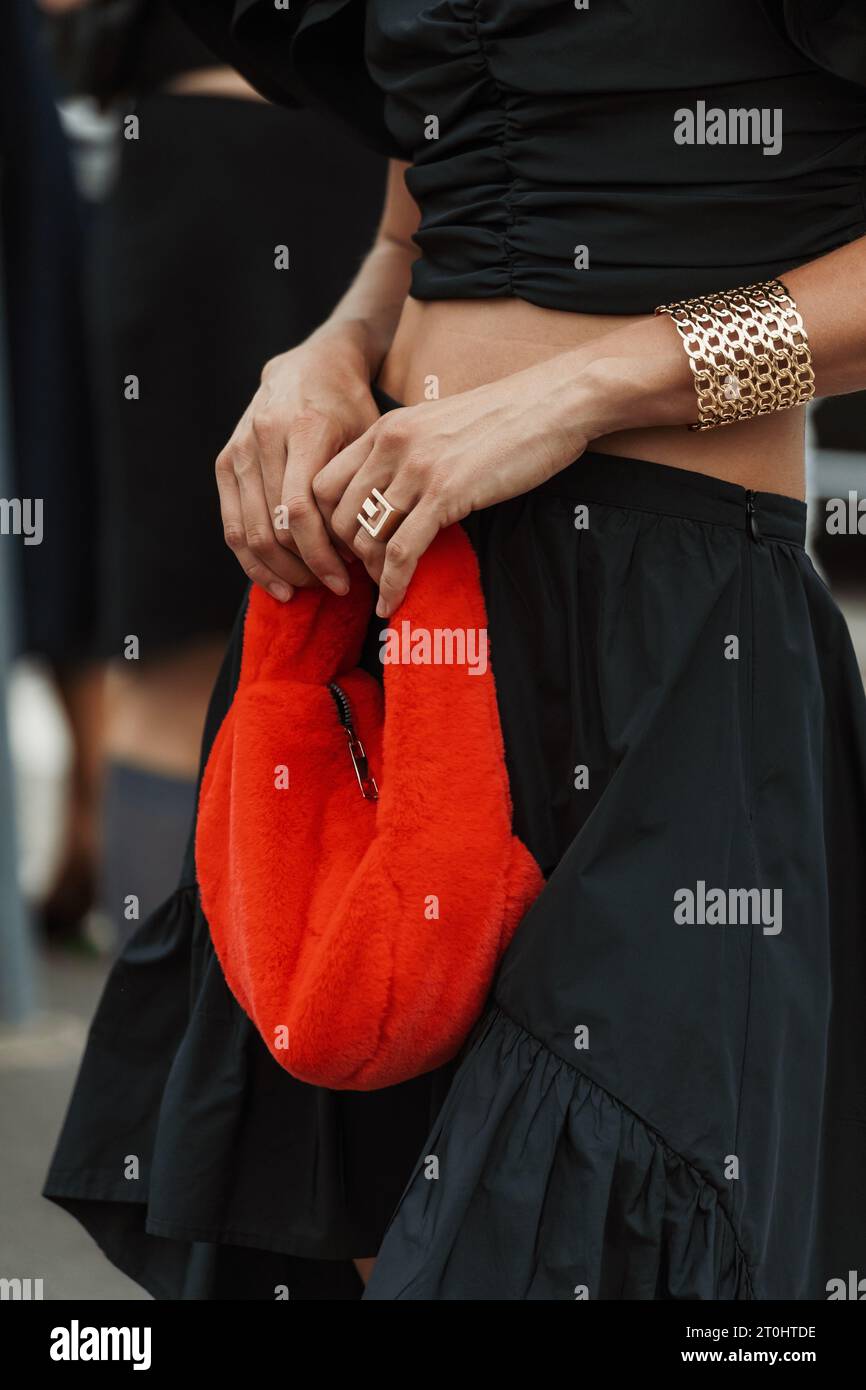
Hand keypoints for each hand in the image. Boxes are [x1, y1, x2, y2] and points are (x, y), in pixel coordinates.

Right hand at [215, 323, 380, 600]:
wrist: (313, 364)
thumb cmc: (351, 406)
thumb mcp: (368, 437)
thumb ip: (361, 487)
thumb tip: (366, 553)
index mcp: (303, 428)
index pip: (299, 510)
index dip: (321, 554)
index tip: (347, 580)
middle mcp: (262, 438)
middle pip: (273, 527)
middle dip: (305, 567)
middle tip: (333, 586)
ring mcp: (239, 450)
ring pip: (250, 532)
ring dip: (280, 570)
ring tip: (309, 588)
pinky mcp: (225, 463)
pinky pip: (232, 526)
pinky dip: (253, 561)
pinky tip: (277, 583)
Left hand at [312, 356, 593, 616]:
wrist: (553, 402)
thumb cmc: (506, 418)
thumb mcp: (439, 427)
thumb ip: (408, 454)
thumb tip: (393, 496)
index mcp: (385, 429)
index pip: (324, 484)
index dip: (327, 525)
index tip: (346, 548)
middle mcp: (391, 446)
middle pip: (339, 516)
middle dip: (347, 554)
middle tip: (364, 575)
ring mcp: (416, 469)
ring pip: (367, 537)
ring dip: (372, 573)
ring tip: (384, 589)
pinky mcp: (446, 494)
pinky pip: (402, 552)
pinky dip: (393, 584)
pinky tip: (393, 602)